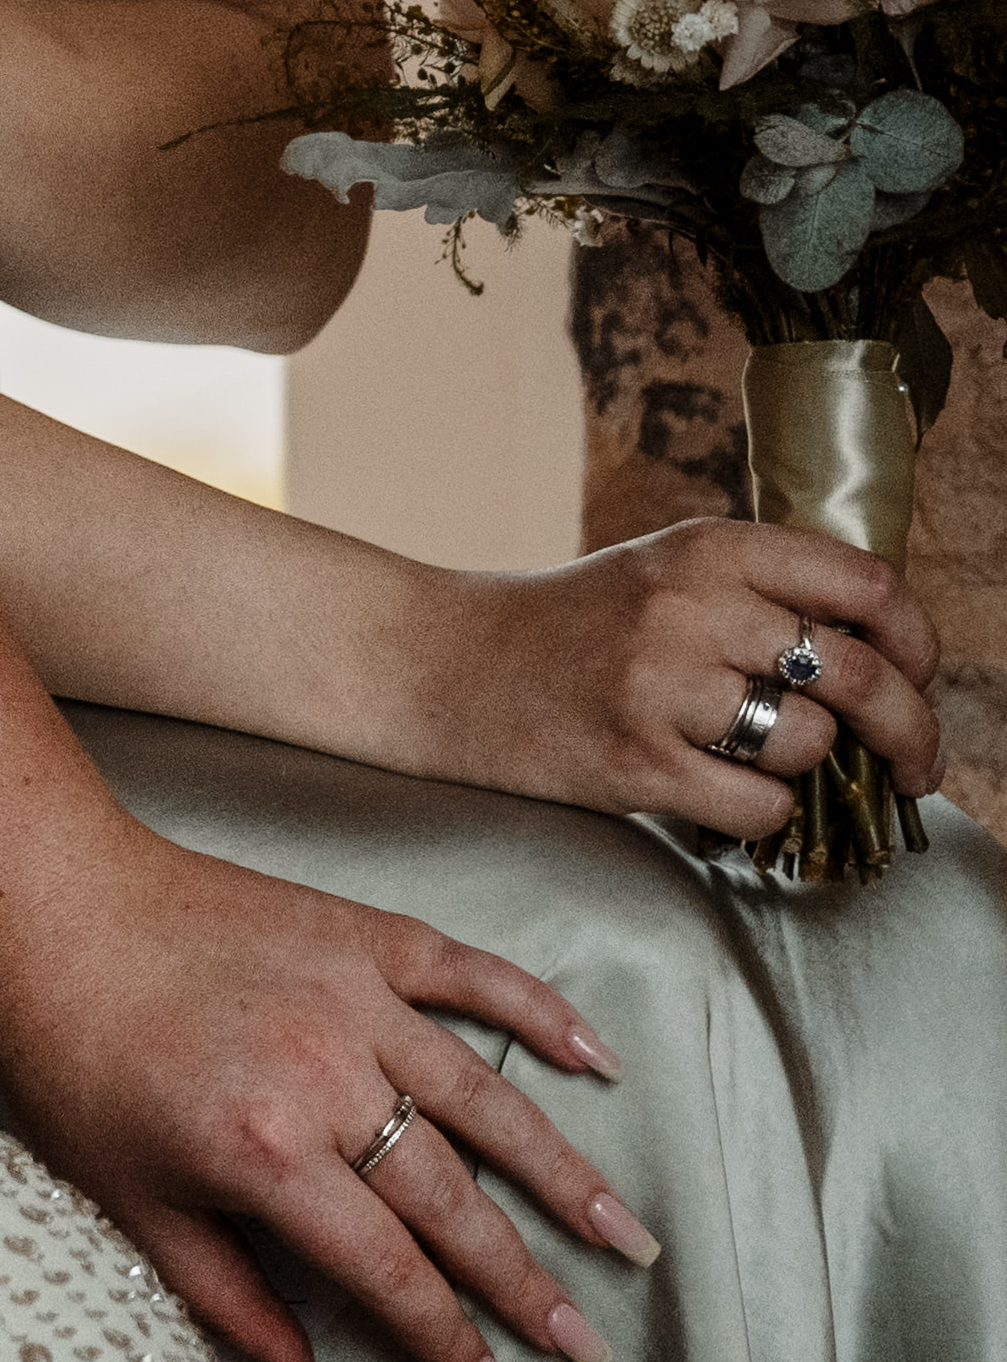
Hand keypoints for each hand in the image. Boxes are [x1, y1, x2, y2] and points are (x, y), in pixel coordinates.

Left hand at [0, 823, 645, 1361]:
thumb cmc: (60, 1045)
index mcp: (266, 1150)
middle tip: (585, 1340)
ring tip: (625, 1235)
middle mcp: (325, 1077)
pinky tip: (595, 1058)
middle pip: (453, 1202)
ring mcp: (350, 998)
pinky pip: (468, 974)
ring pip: (487, 1101)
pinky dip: (537, 1012)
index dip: (444, 1335)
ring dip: (566, 1175)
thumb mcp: (126, 1192)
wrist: (32, 898)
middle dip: (526, 1282)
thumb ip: (223, 1287)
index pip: (389, 1270)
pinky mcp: (353, 933)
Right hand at [425, 516, 939, 834]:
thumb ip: (765, 597)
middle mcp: (687, 606)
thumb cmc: (572, 627)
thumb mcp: (665, 574)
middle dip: (911, 732)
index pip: (867, 584)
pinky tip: (721, 790)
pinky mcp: (635, 761)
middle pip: (859, 674)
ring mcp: (658, 685)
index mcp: (705, 549)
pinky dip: (762, 812)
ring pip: (810, 744)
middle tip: (913, 763)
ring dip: (808, 768)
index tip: (918, 677)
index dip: (918, 641)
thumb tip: (892, 662)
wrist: (444, 665)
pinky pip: (760, 805)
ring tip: (760, 758)